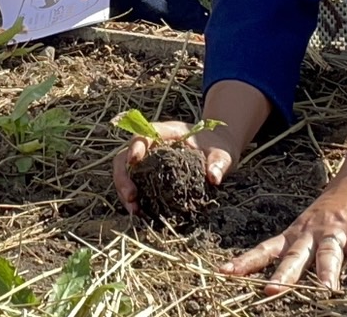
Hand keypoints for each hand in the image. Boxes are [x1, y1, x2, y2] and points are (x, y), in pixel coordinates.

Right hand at [112, 119, 240, 213]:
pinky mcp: (150, 176)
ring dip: (124, 191)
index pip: (144, 135)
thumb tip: (213, 178)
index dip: (136, 145)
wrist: (217, 150)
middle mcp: (151, 145)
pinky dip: (133, 198)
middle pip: (125, 156)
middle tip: (131, 197)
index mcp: (166, 132)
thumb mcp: (223, 154)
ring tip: (134, 210)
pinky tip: (140, 213)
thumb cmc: (218, 148)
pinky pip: (135, 185)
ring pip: (125, 172)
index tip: (135, 160)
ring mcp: (148, 161)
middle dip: (123, 177)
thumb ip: (218, 163)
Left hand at [222, 172, 346, 293]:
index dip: (245, 262)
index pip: (266, 250)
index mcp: (295, 234)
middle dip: (283, 275)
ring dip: (326, 271)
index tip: (224, 273)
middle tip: (271, 290)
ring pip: (330, 253)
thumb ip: (298, 253)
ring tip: (326, 290)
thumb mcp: (308, 230)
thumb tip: (276, 283)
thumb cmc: (331, 212)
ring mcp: (336, 230)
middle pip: (295, 256)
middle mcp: (312, 232)